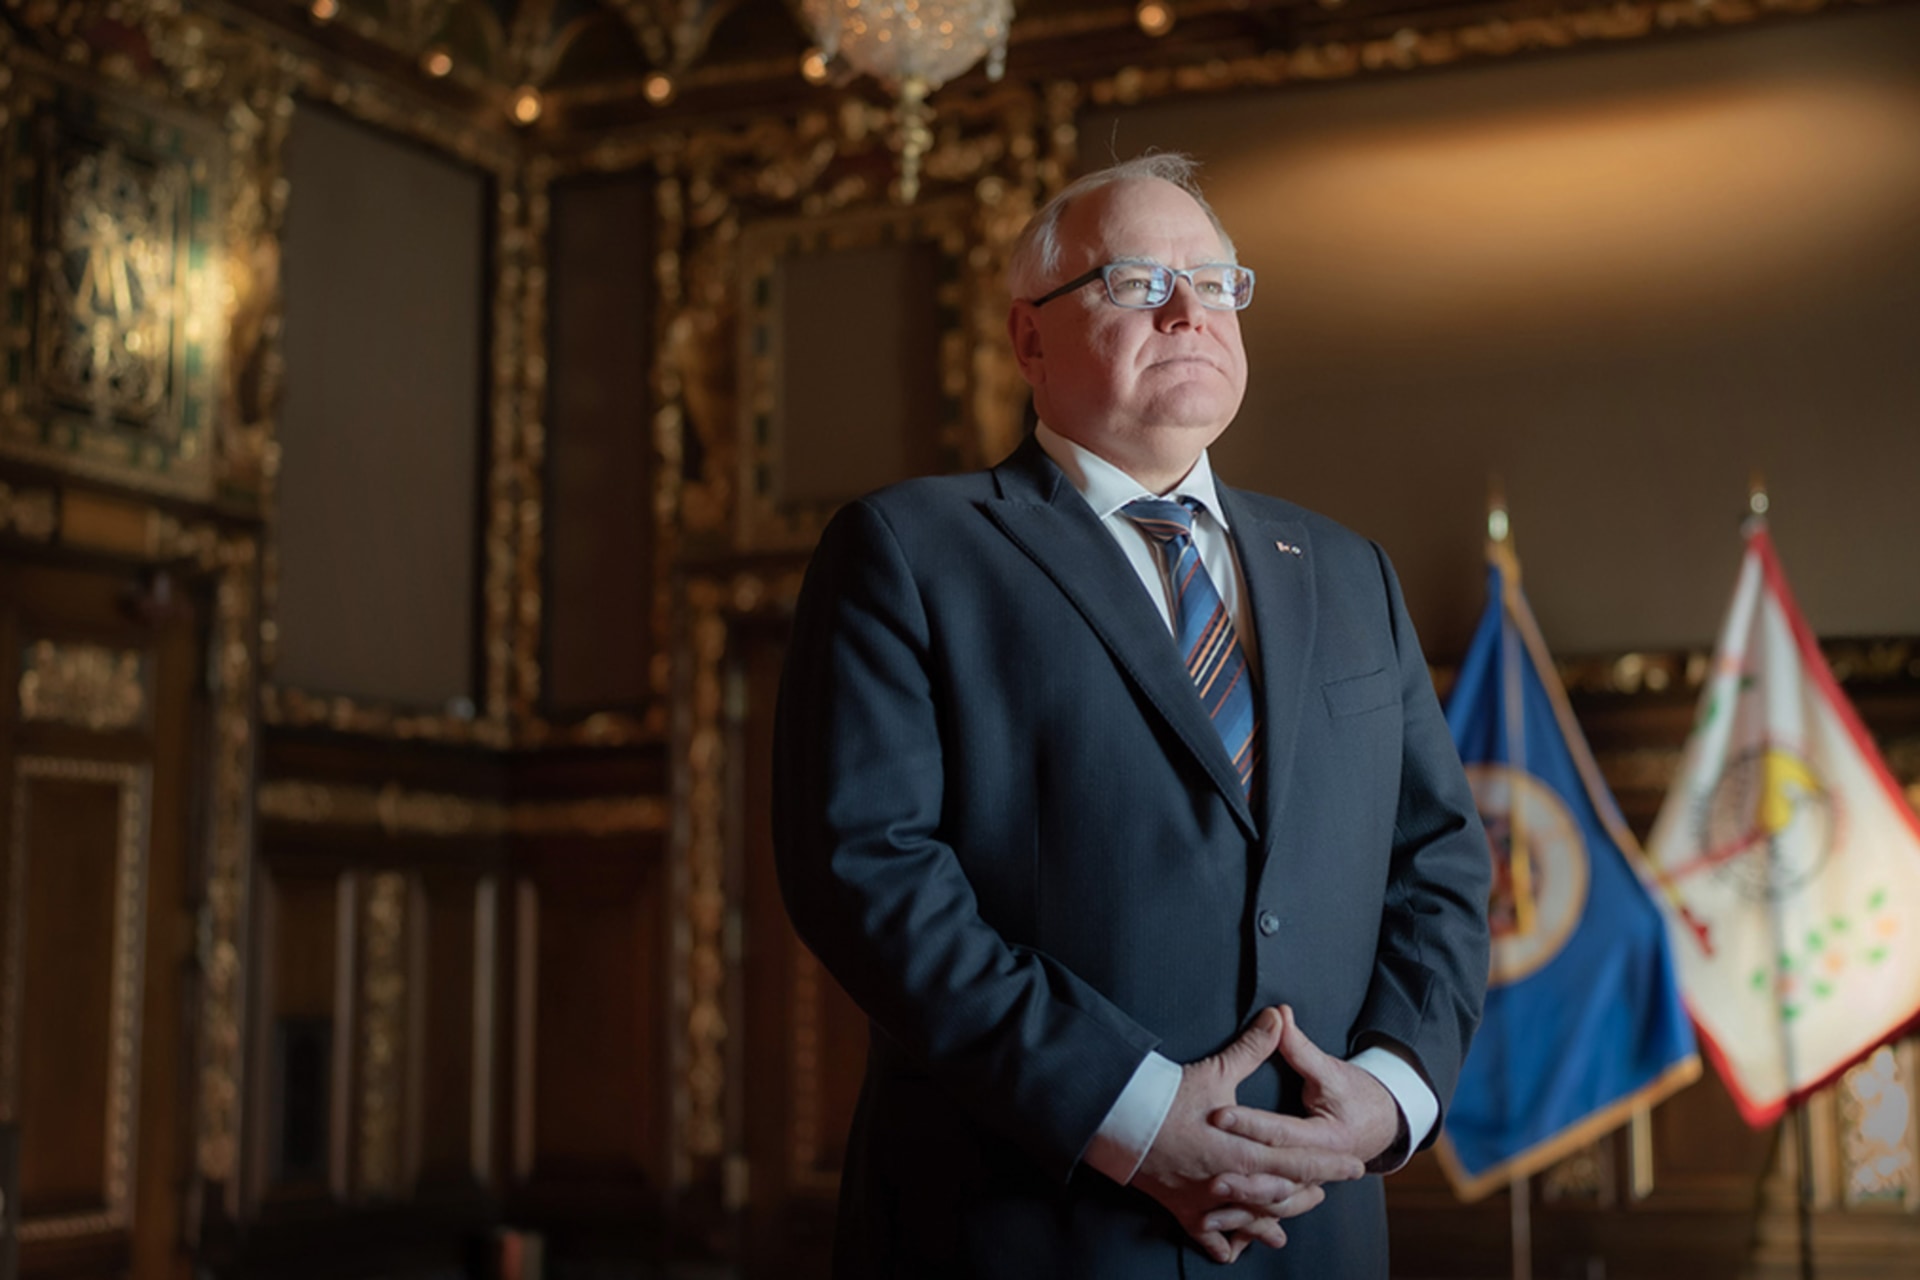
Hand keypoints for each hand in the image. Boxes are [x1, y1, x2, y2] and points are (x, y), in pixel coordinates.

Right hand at [1132, 1008, 1365, 1263]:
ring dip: (1277, 1218)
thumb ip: (1252, 1048)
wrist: (1120, 1122)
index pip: (1297, 1162)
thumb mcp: (1215, 1071)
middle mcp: (1230, 1183)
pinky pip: (1213, 1238)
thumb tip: (1278, 1015)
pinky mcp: (1186, 1212)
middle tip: (1330, 1189)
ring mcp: (1208, 1202)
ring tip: (1297, 1213)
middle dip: (1309, 1192)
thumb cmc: (1168, 1098)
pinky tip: (1241, 1247)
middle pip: (1281, 1195)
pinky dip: (1230, 1244)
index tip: (1355, 1167)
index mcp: (1242, 1152)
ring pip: (1254, 1220)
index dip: (1328, 1165)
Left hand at [1206, 1004, 1401, 1212]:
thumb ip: (1299, 1047)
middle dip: (1242, 1174)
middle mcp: (1321, 1168)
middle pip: (1277, 1176)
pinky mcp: (1298, 1193)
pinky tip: (1219, 1225)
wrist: (1383, 1123)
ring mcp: (1310, 1186)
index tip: (1218, 1113)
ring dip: (1243, 1205)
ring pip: (1275, 1203)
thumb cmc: (1354, 1093)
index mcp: (1329, 1138)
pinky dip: (1248, 1222)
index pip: (1282, 1132)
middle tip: (1208, 1170)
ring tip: (1210, 1200)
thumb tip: (1277, 1014)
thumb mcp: (1330, 1070)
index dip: (1250, 1123)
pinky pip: (1272, 1214)